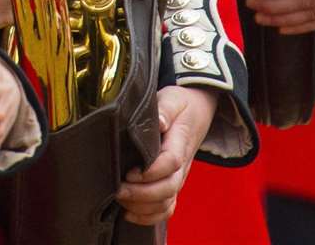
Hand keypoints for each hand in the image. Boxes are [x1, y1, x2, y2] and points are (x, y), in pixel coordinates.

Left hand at [116, 85, 216, 224]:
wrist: (197, 113)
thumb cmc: (180, 105)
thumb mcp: (173, 98)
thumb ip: (166, 108)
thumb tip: (159, 122)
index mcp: (180, 142)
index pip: (171, 162)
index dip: (151, 171)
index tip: (129, 172)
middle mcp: (182, 165)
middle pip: (169, 188)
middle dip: (142, 193)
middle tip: (118, 189)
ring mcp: (178, 178)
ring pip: (166, 202)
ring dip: (143, 207)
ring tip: (119, 199)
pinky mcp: (172, 185)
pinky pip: (165, 209)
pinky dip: (148, 217)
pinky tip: (128, 213)